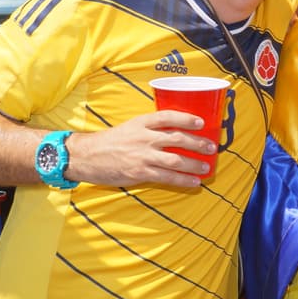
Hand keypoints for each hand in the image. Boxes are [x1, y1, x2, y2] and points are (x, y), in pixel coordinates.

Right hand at [66, 110, 216, 189]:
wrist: (86, 156)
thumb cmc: (110, 142)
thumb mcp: (129, 127)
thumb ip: (149, 129)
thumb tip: (174, 132)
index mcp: (141, 122)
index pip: (168, 116)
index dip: (187, 118)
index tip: (201, 122)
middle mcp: (144, 137)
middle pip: (178, 138)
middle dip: (197, 143)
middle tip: (211, 147)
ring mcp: (142, 155)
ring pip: (176, 159)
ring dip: (194, 164)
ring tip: (206, 167)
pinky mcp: (140, 172)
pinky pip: (167, 177)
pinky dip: (183, 180)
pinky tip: (194, 182)